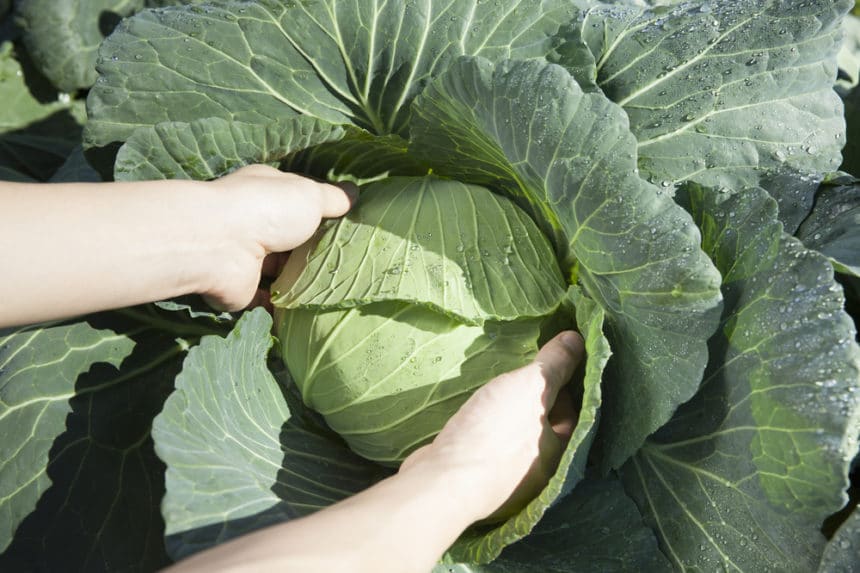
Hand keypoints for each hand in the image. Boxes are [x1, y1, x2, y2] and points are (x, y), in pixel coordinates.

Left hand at [200, 164, 354, 310]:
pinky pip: (270, 300)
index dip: (321, 210)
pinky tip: (313, 310)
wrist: (221, 245)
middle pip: (292, 237)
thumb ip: (332, 197)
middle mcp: (255, 223)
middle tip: (351, 260)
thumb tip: (354, 192)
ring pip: (282, 269)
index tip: (350, 224)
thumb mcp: (309, 195)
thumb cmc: (267, 210)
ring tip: (340, 287)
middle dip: (315, 247)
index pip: (298, 199)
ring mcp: (248, 257)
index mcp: (268, 193)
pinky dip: (287, 306)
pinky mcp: (244, 289)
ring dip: (303, 278)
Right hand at [400, 330, 584, 521]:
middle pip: (541, 429)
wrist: (442, 481)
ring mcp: (503, 482)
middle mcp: (534, 474)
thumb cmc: (494, 434)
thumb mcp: (530, 387)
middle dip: (532, 403)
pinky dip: (483, 432)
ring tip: (493, 391)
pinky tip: (471, 415)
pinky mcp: (473, 481)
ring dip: (505, 418)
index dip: (562, 387)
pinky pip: (486, 450)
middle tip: (519, 376)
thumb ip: (555, 364)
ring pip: (511, 441)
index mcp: (556, 455)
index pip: (570, 415)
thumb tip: (578, 339)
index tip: (547, 366)